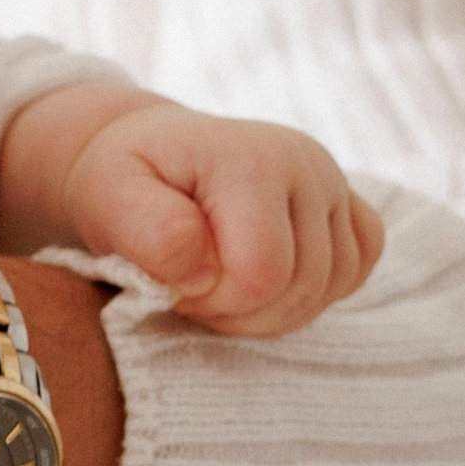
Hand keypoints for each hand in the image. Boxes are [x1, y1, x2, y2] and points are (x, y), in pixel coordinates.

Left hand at [66, 98, 383, 337]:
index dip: (214, 301)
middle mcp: (305, 163)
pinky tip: (268, 281)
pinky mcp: (347, 205)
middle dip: (239, 310)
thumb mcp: (108, 198)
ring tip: (222, 286)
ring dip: (272, 310)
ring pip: (330, 287)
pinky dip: (315, 292)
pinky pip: (355, 270)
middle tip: (192, 289)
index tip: (172, 284)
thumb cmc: (126, 180)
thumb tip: (204, 272)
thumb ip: (149, 233)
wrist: (152, 155)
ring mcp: (333, 182)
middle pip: (301, 286)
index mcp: (249, 159)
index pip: (260, 274)